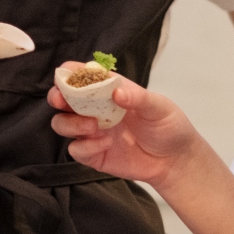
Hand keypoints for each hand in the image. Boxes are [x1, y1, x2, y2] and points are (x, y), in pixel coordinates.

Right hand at [48, 71, 198, 185]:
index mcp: (109, 91)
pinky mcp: (94, 155)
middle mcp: (96, 109)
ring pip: (62, 124)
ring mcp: (93, 133)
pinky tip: (105, 144)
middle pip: (63, 100)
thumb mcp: (159, 106)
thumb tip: (116, 92)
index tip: (66, 75)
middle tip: (62, 101)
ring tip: (93, 125)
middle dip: (57, 97)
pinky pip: (76, 150)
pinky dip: (85, 147)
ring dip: (70, 123)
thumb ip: (138, 98)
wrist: (175, 160)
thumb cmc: (169, 125)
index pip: (82, 77)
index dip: (70, 73)